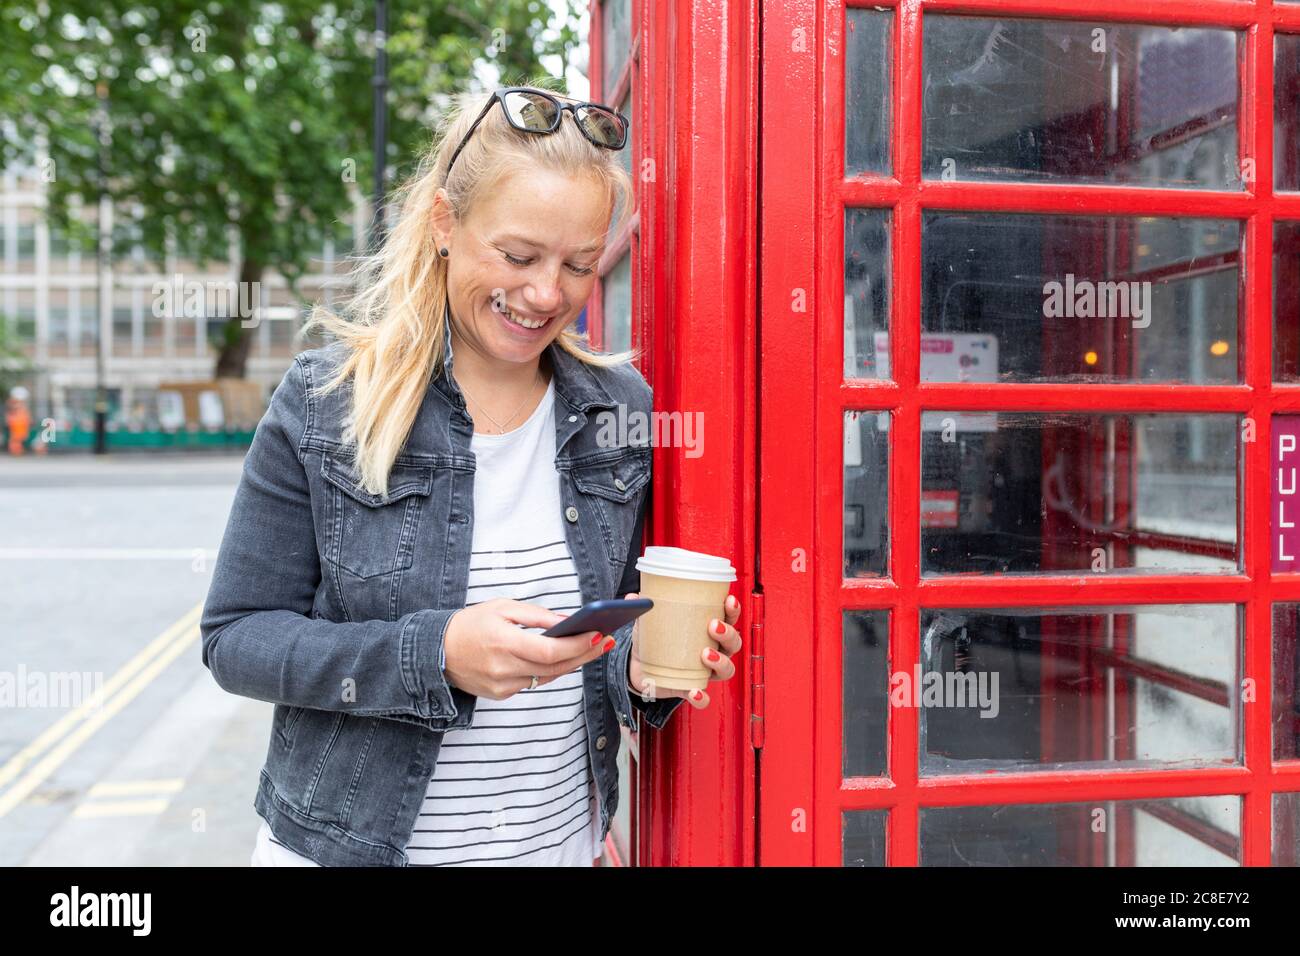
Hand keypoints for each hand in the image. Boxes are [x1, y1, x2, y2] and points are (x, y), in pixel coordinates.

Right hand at [443, 598, 610, 699]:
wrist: (436, 651)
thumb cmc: (470, 624)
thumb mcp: (502, 607)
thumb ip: (537, 616)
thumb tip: (569, 621)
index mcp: (503, 643)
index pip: (550, 651)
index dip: (577, 646)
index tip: (598, 635)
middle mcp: (504, 669)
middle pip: (555, 667)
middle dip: (584, 654)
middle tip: (605, 642)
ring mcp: (502, 686)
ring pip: (548, 677)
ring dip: (572, 663)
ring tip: (593, 648)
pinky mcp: (501, 694)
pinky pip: (534, 682)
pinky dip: (550, 670)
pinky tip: (566, 658)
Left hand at [624, 592, 741, 709]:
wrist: (639, 667)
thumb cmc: (654, 639)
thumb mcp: (648, 620)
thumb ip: (643, 607)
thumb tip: (633, 597)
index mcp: (707, 630)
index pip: (729, 618)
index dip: (733, 610)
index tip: (729, 601)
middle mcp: (713, 650)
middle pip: (733, 644)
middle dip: (728, 634)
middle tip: (714, 626)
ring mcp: (704, 672)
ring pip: (726, 670)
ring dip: (721, 662)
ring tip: (706, 654)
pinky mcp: (691, 690)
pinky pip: (704, 698)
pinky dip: (702, 697)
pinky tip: (694, 691)